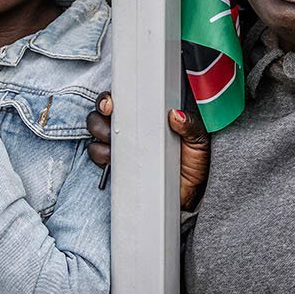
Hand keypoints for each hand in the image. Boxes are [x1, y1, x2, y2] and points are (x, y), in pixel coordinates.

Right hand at [85, 93, 210, 209]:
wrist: (188, 195)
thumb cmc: (193, 164)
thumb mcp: (198, 142)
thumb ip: (191, 127)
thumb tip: (176, 115)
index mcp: (148, 116)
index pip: (123, 100)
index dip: (110, 99)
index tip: (110, 104)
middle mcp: (131, 129)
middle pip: (102, 115)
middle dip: (100, 117)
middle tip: (111, 121)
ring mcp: (121, 147)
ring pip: (96, 134)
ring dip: (101, 135)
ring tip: (116, 142)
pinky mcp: (116, 165)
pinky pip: (98, 155)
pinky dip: (101, 154)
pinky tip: (114, 158)